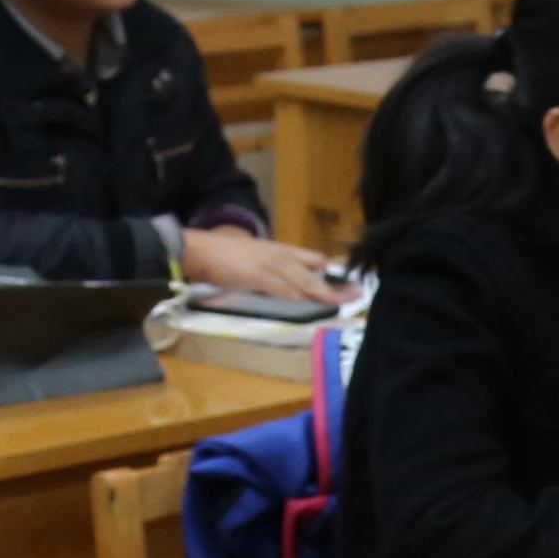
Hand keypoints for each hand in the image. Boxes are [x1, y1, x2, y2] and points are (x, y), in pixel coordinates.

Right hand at [182, 226, 336, 304]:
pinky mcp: (262, 277)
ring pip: (306, 284)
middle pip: (315, 273)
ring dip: (325, 296)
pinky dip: (302, 301)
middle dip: (336, 286)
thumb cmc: (222, 254)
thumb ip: (271, 267)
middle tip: (357, 295)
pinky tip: (315, 307)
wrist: (201, 250)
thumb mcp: (253, 256)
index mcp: (279, 250)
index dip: (330, 272)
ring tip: (344, 303)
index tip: (346, 283)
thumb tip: (284, 283)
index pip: (312, 258)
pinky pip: (287, 292)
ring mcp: (272, 266)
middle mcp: (281, 256)